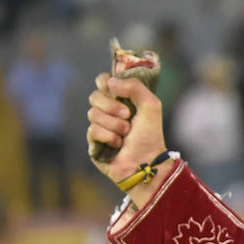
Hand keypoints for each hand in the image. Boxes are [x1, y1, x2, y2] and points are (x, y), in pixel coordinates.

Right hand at [87, 72, 168, 205]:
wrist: (147, 162)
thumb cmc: (150, 135)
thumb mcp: (151, 106)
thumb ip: (135, 87)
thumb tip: (110, 82)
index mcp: (121, 100)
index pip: (102, 81)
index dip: (105, 83)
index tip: (117, 91)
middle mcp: (108, 111)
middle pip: (94, 96)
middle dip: (112, 106)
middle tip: (128, 116)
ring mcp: (99, 125)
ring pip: (92, 114)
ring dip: (114, 124)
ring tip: (126, 134)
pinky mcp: (93, 141)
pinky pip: (93, 130)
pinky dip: (109, 137)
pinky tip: (118, 144)